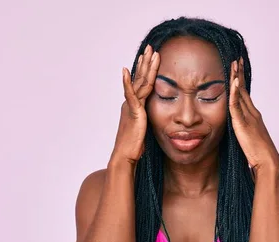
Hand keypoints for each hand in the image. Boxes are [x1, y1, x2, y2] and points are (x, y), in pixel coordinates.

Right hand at [111, 44, 159, 163]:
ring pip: (139, 82)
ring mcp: (131, 106)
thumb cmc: (134, 148)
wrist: (125, 156)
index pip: (142, 85)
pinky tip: (127, 70)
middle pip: (140, 79)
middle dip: (146, 63)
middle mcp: (131, 104)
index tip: (151, 59)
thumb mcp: (145, 131)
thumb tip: (152, 123)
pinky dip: (128, 82)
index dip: (146, 71)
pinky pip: (131, 94)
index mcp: (134, 107)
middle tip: (150, 48)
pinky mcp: (133, 112)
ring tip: (150, 53)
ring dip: (145, 67)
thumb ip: (148, 122)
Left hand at [229, 58, 278, 171]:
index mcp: (253, 116)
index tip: (237, 69)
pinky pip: (237, 105)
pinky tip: (234, 82)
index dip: (240, 82)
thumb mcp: (249, 139)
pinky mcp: (243, 123)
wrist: (268, 161)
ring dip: (237, 78)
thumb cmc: (260, 155)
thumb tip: (238, 131)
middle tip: (236, 59)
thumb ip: (244, 132)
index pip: (245, 95)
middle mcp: (252, 113)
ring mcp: (249, 117)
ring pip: (241, 93)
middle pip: (244, 89)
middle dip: (239, 74)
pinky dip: (235, 93)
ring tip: (234, 63)